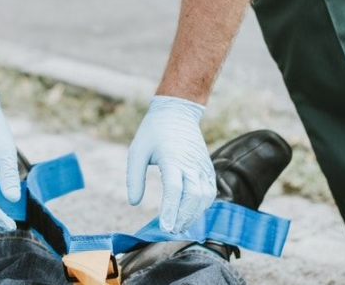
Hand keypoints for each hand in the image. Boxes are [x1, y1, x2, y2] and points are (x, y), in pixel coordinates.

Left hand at [126, 96, 216, 232]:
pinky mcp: (207, 167)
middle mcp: (191, 164)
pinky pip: (210, 191)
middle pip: (192, 196)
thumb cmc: (154, 131)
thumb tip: (134, 202)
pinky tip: (191, 214)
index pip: (174, 189)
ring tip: (181, 227)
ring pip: (204, 196)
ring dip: (194, 214)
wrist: (177, 112)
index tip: (164, 227)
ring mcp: (202, 166)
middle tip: (171, 231)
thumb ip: (134, 178)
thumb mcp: (137, 151)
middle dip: (183, 217)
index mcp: (173, 158)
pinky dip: (202, 206)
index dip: (170, 210)